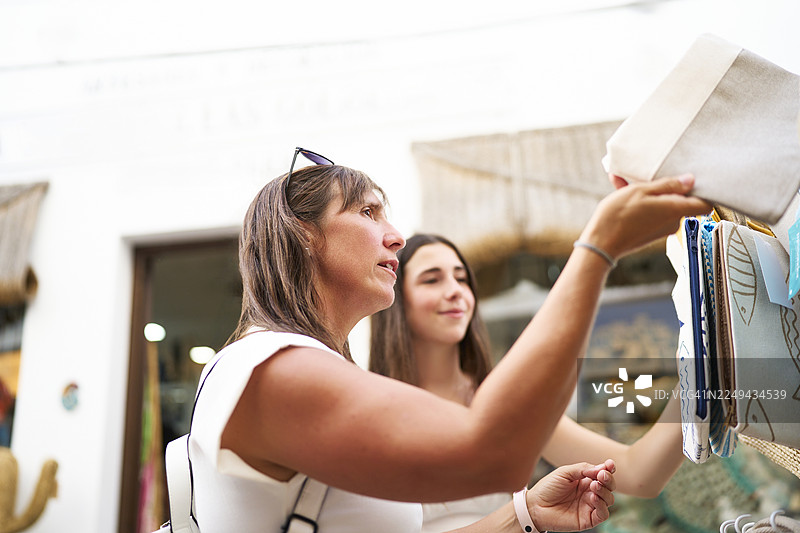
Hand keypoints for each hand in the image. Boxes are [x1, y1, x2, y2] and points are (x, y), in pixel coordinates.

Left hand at [526, 459, 615, 531]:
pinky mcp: (588, 519)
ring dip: (604, 491)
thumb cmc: (548, 487)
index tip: (610, 464)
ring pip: (609, 499)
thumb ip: (583, 469)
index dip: (609, 469)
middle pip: (609, 486)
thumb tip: (602, 467)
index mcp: (585, 480)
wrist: (536, 505)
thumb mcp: (565, 473)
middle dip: (608, 479)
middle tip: (601, 475)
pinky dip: (602, 505)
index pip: (603, 474)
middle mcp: (590, 492)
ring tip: (594, 486)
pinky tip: (593, 497)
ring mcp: (590, 506)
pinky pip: (603, 514)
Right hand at [580, 174, 711, 260]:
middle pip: (680, 200)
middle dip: (665, 186)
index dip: (704, 191)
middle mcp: (673, 221)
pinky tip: (621, 188)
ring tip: (626, 180)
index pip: (705, 204)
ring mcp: (661, 228)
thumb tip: (689, 180)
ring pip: (661, 204)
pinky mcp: (649, 232)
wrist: (599, 244)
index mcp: (675, 210)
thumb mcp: (641, 191)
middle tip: (648, 174)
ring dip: (646, 192)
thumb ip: (667, 185)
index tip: (694, 179)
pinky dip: (639, 202)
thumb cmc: (618, 217)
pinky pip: (650, 212)